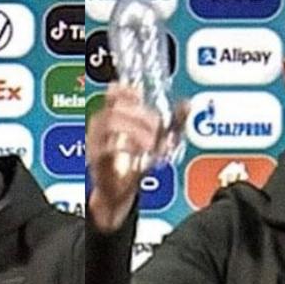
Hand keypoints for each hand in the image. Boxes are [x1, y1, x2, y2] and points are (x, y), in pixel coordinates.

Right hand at [86, 84, 186, 231]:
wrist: (119, 193)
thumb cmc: (134, 163)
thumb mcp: (157, 140)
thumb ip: (172, 123)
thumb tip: (187, 105)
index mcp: (113, 116)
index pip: (113, 94)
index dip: (125, 91)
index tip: (139, 94)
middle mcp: (101, 126)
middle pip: (116, 108)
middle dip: (140, 115)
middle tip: (156, 127)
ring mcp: (97, 141)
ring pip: (110, 123)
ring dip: (134, 129)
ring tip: (150, 143)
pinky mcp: (96, 159)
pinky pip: (106, 147)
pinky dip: (125, 146)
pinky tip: (139, 152)